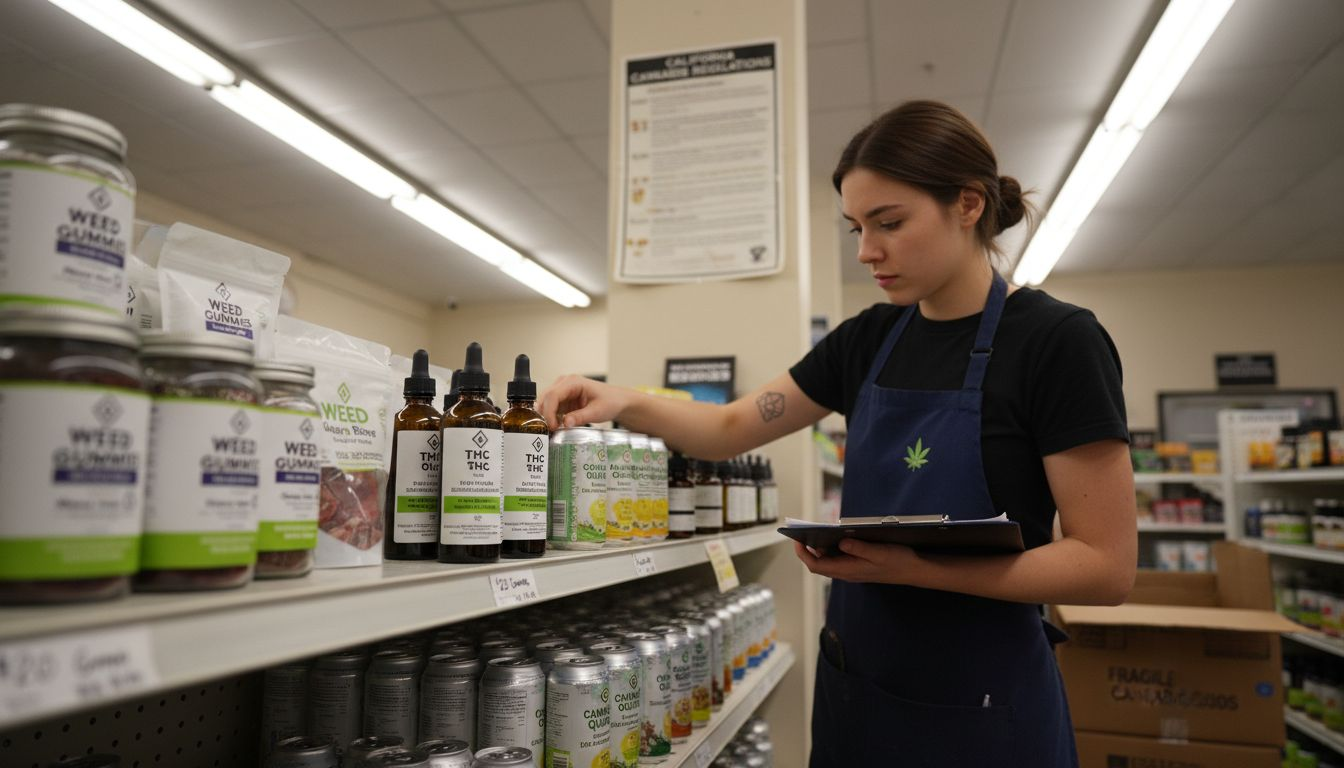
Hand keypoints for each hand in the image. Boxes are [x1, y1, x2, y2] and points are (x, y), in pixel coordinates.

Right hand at [538, 374, 633, 429]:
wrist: (617, 401)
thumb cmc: (610, 401)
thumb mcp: (597, 411)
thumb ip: (581, 417)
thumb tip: (565, 423)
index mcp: (573, 382)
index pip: (553, 395)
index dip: (549, 412)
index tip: (552, 426)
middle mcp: (564, 383)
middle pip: (545, 398)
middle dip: (545, 415)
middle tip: (550, 431)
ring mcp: (562, 391)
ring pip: (545, 403)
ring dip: (546, 417)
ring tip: (554, 430)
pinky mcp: (562, 399)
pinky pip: (550, 408)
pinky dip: (550, 418)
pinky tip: (556, 427)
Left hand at [793, 539, 918, 584]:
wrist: (914, 570)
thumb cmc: (897, 560)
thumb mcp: (879, 552)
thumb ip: (859, 548)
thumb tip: (840, 542)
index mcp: (848, 570)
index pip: (817, 566)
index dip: (804, 554)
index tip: (797, 540)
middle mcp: (847, 572)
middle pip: (819, 564)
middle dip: (807, 550)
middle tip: (802, 533)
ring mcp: (852, 570)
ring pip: (828, 562)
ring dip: (819, 549)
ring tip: (814, 532)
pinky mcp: (858, 566)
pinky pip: (838, 559)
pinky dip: (831, 549)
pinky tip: (833, 537)